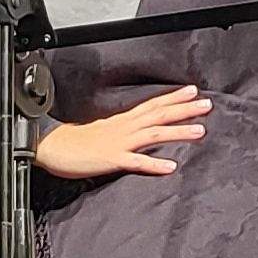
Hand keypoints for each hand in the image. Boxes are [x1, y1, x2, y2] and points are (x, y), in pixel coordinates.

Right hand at [37, 86, 208, 179]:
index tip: (192, 91)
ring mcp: (118, 143)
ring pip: (153, 135)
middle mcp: (124, 128)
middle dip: (183, 109)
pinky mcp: (110, 159)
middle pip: (158, 115)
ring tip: (200, 131)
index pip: (152, 105)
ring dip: (177, 132)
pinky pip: (135, 162)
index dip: (173, 98)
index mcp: (122, 121)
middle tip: (206, 105)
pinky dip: (154, 164)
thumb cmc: (75, 141)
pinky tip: (171, 167)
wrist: (51, 147)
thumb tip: (140, 131)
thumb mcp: (103, 130)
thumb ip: (123, 131)